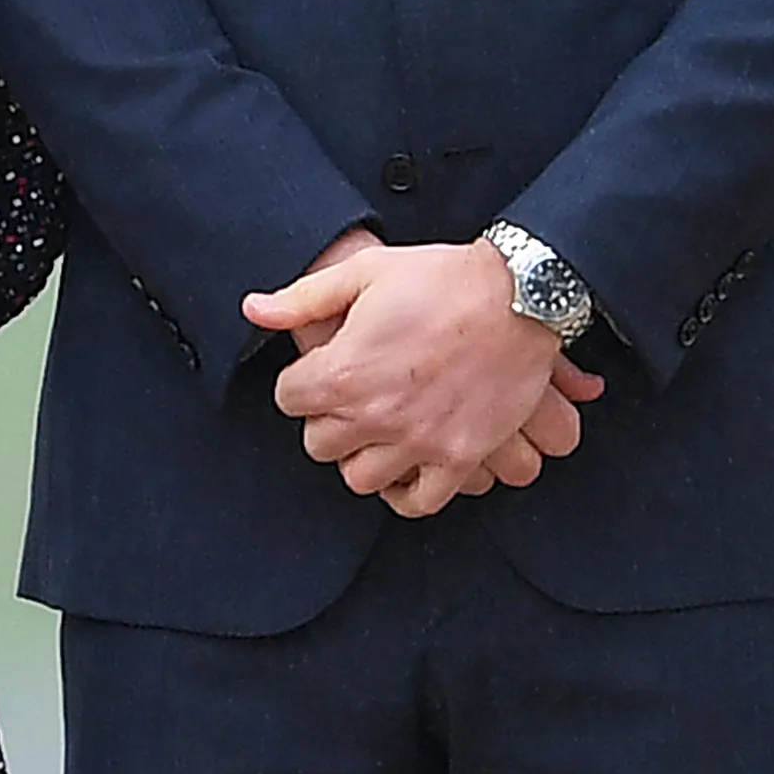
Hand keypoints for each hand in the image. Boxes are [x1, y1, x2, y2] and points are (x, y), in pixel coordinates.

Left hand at [244, 238, 603, 519]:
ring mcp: (419, 441)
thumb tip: (252, 310)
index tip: (321, 370)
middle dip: (327, 419)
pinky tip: (405, 465)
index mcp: (343, 371)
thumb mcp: (365, 272)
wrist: (521, 294)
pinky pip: (418, 501)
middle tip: (349, 398)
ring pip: (360, 478)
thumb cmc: (442, 278)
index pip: (289, 399)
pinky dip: (406, 491)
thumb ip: (303, 298)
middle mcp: (375, 415)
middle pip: (319, 444)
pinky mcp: (460, 457)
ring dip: (362, 455)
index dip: (301, 381)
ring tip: (376, 430)